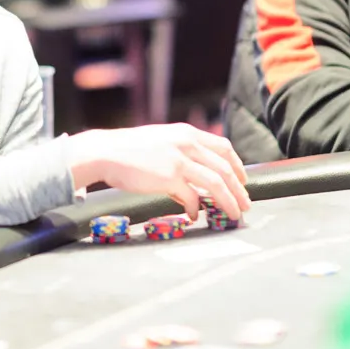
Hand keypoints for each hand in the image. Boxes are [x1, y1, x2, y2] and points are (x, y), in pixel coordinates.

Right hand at [69, 124, 250, 219]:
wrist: (105, 152)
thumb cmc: (128, 150)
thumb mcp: (160, 141)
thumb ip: (180, 153)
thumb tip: (193, 179)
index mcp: (186, 133)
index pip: (224, 147)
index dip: (237, 166)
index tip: (242, 180)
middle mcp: (187, 143)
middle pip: (225, 168)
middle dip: (239, 189)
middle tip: (245, 204)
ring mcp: (179, 160)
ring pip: (216, 183)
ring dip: (228, 201)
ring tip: (232, 214)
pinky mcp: (169, 177)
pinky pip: (192, 197)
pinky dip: (197, 208)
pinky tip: (195, 215)